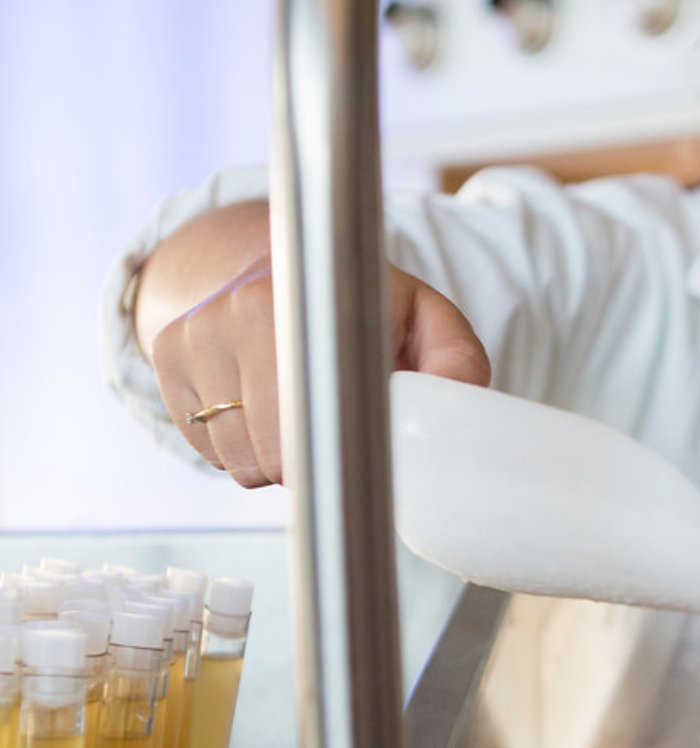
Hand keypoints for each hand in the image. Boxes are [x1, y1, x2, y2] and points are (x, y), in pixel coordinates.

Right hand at [149, 260, 488, 488]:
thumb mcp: (425, 320)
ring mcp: (192, 334)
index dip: (339, 452)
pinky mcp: (166, 358)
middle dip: (311, 461)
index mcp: (306, 303)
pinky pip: (207, 449)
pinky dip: (237, 447)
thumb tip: (460, 399)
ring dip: (273, 460)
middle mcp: (236, 310)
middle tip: (337, 430)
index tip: (358, 452)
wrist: (278, 260)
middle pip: (272, 454)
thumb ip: (456, 360)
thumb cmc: (364, 305)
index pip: (314, 419)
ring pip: (237, 460)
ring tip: (301, 415)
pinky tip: (261, 408)